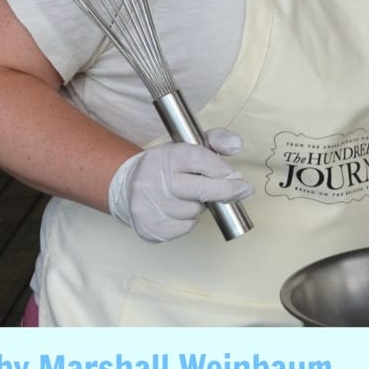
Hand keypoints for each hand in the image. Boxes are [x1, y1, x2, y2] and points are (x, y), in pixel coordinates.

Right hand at [107, 128, 253, 242]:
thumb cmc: (167, 167)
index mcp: (165, 156)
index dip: (224, 170)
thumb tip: (236, 145)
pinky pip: (185, 228)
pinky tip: (179, 210)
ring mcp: (148, 205)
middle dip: (226, 191)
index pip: (201, 160)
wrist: (126, 187)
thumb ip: (216, 140)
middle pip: (202, 190)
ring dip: (200, 206)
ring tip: (189, 197)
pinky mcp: (148, 227)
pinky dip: (188, 221)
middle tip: (242, 190)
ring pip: (195, 211)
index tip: (238, 177)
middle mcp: (153, 180)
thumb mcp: (189, 145)